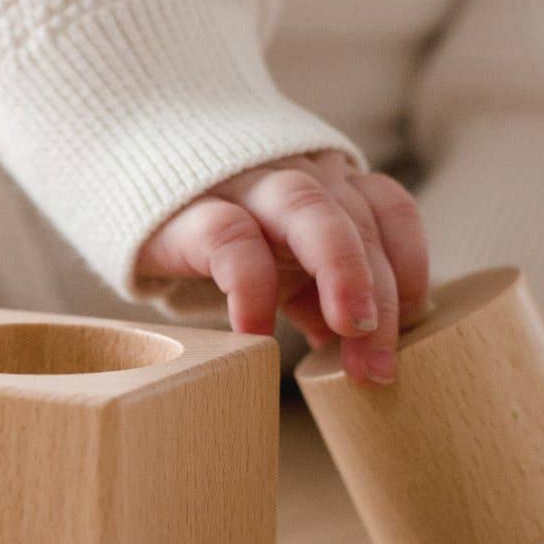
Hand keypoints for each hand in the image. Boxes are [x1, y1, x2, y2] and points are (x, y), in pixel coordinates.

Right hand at [136, 151, 428, 383]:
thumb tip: (357, 349)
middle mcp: (297, 176)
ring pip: (308, 208)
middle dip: (379, 297)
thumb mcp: (280, 263)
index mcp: (327, 187)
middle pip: (359, 222)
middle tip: (379, 367)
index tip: (414, 326)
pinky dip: (251, 288)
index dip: (411, 266)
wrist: (130, 181)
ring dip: (339, 270)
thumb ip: (318, 293)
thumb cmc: (219, 234)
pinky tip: (255, 336)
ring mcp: (245, 186)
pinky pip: (230, 239)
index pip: (390, 212)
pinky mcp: (190, 210)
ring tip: (344, 334)